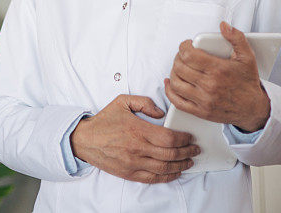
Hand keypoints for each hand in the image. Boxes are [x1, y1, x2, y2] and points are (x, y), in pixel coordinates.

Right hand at [70, 94, 199, 183]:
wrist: (85, 140)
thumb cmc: (104, 121)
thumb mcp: (122, 102)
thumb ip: (144, 102)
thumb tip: (160, 112)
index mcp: (138, 130)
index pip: (169, 138)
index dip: (183, 139)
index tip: (190, 137)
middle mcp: (138, 148)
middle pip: (170, 154)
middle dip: (187, 152)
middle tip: (195, 149)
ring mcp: (134, 163)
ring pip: (164, 168)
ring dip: (181, 166)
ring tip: (189, 162)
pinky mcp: (130, 173)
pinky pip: (153, 178)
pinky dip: (167, 177)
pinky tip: (175, 172)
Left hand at [164, 21, 270, 131]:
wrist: (254, 109)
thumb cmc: (248, 83)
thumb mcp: (248, 57)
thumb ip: (236, 38)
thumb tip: (224, 26)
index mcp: (218, 70)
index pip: (189, 55)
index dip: (184, 46)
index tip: (187, 44)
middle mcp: (209, 85)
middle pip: (180, 67)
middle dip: (178, 57)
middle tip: (183, 55)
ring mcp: (204, 99)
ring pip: (176, 83)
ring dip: (173, 72)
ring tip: (179, 67)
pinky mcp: (200, 111)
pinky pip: (177, 101)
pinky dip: (170, 91)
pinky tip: (170, 84)